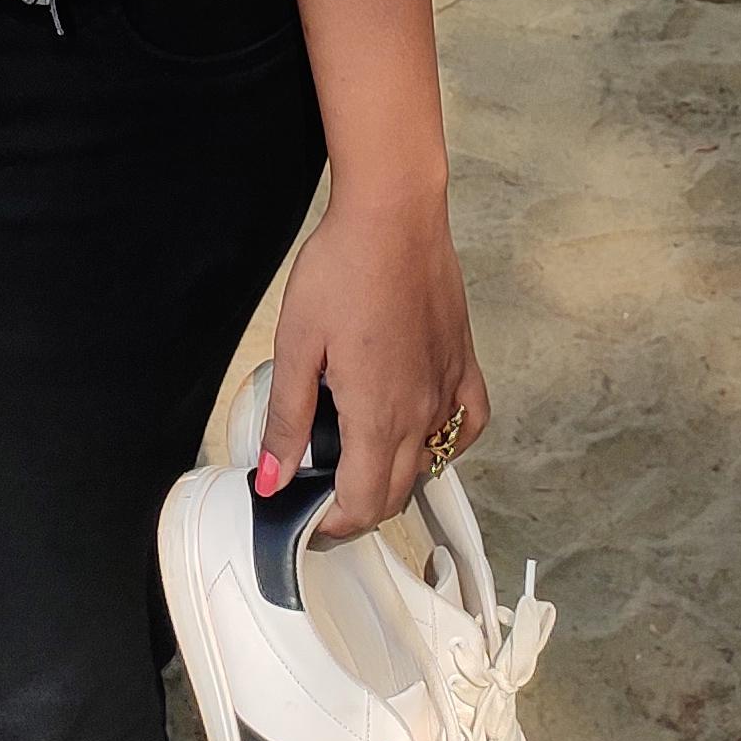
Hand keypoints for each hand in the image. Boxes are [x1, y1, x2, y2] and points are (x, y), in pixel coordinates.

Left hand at [256, 180, 487, 535]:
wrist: (394, 216)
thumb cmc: (343, 268)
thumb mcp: (296, 345)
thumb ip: (287, 420)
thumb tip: (273, 478)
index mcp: (377, 414)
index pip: (363, 504)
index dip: (332, 523)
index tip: (308, 515)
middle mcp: (421, 412)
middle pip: (395, 494)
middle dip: (358, 508)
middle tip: (324, 493)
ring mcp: (448, 390)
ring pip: (429, 463)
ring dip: (394, 476)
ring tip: (357, 455)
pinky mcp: (463, 363)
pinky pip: (467, 426)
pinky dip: (444, 442)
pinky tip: (420, 428)